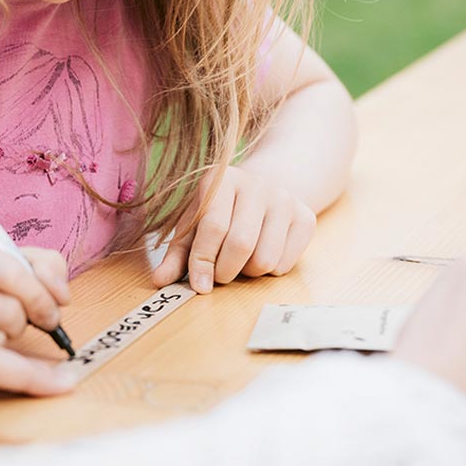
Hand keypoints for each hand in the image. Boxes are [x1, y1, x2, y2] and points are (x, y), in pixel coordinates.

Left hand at [152, 165, 315, 292]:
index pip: (214, 227)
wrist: (263, 189)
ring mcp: (285, 200)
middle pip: (241, 244)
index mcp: (223, 180)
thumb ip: (177, 254)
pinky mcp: (306, 217)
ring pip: (265, 259)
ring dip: (248, 273)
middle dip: (226, 271)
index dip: (203, 261)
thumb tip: (159, 280)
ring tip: (241, 261)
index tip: (199, 285)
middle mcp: (258, 184)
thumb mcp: (194, 225)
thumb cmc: (220, 211)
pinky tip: (263, 253)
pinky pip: (285, 264)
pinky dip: (269, 271)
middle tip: (220, 274)